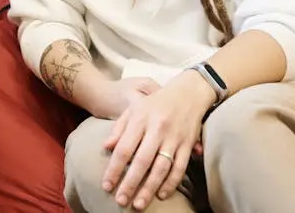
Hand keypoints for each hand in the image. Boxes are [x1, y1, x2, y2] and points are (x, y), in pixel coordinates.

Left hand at [101, 72, 213, 209]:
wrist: (188, 93)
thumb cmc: (156, 103)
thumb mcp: (133, 109)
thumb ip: (119, 128)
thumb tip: (106, 148)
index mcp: (140, 119)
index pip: (124, 148)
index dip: (114, 169)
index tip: (107, 185)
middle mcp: (157, 129)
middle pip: (142, 161)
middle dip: (130, 183)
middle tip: (121, 201)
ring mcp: (174, 138)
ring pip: (161, 168)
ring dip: (149, 188)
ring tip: (138, 204)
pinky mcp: (188, 144)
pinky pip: (179, 167)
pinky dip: (171, 183)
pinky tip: (161, 194)